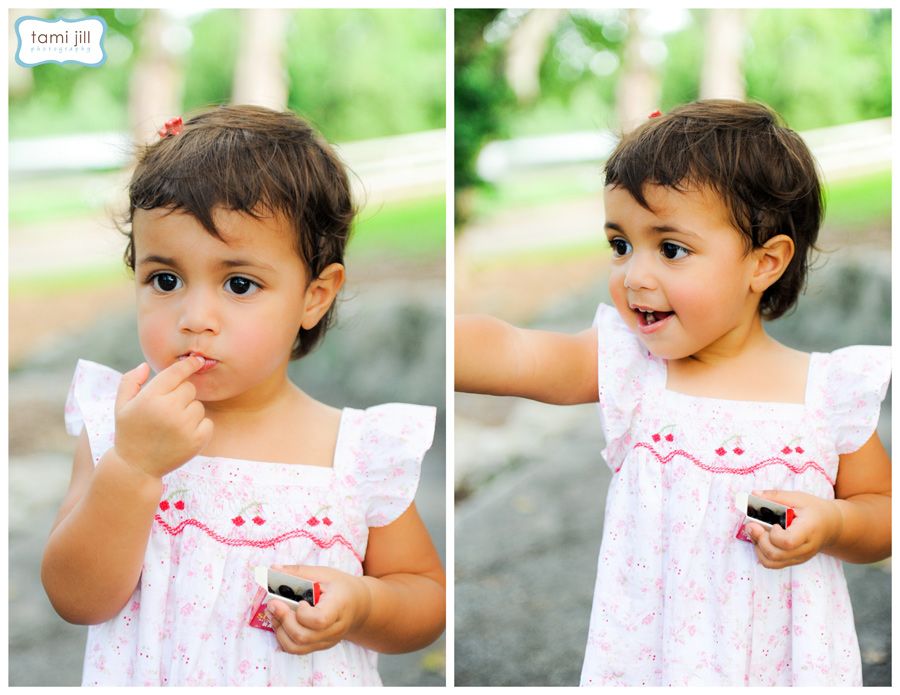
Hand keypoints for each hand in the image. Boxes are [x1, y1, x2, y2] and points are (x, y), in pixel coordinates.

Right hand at [113, 357, 213, 478]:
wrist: (136, 467)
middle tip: (167, 410)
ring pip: (198, 406)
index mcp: (150, 397)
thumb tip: (146, 365)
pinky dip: (199, 427)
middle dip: (181, 395)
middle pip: (190, 388)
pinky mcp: (197, 440)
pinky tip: (182, 435)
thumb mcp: (121, 405)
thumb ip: (130, 381)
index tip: (198, 359)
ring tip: (171, 426)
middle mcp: (169, 409)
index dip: (189, 364)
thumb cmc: (129, 431)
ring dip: (189, 412)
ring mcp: (184, 426)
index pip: (176, 372)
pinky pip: (208, 422)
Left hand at [265, 565, 372, 654]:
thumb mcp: (324, 573)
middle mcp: (334, 630)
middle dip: (283, 620)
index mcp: (338, 608)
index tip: (300, 601)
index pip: (320, 620)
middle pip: (303, 637)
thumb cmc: (341, 587)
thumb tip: (273, 568)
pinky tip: (281, 622)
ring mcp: (327, 641)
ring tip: (274, 613)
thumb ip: (299, 572)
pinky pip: (296, 650)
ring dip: (279, 631)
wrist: (358, 604)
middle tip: (273, 604)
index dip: (303, 614)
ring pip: (296, 647)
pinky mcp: (319, 646)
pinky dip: (283, 638)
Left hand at [745, 489, 842, 568]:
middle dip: (759, 539)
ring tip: (755, 532)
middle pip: (776, 555)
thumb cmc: (815, 510)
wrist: (832, 526)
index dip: (774, 535)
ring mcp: (799, 557)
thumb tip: (754, 493)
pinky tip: (761, 539)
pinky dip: (761, 553)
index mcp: (808, 531)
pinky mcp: (794, 561)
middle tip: (752, 525)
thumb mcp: (798, 498)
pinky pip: (773, 564)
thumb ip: (775, 496)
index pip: (789, 542)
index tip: (773, 524)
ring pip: (772, 562)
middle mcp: (805, 549)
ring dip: (757, 547)